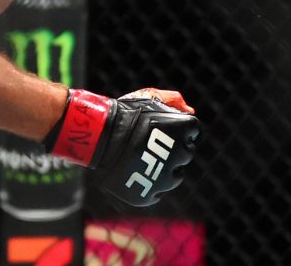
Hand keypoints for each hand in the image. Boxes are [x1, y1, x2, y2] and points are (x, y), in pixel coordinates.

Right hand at [44, 88, 200, 206]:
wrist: (97, 134)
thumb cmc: (123, 113)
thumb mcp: (148, 97)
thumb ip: (172, 99)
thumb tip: (190, 109)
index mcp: (185, 128)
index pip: (192, 133)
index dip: (175, 129)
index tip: (157, 129)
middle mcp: (182, 154)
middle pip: (184, 155)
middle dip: (169, 149)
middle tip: (146, 142)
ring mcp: (167, 177)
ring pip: (173, 177)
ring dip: (161, 169)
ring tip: (139, 157)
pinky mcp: (150, 194)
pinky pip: (155, 193)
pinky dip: (147, 185)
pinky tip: (134, 171)